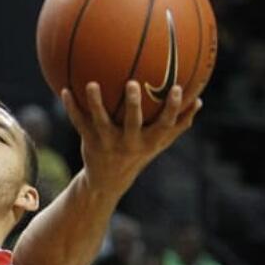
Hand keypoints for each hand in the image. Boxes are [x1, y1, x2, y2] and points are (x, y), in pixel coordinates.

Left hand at [63, 80, 200, 200]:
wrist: (108, 181)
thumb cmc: (139, 153)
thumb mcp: (160, 142)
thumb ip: (179, 123)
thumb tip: (199, 100)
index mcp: (148, 141)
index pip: (164, 124)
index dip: (171, 108)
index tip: (175, 88)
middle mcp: (129, 143)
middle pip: (132, 123)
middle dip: (134, 105)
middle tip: (133, 84)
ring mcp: (107, 143)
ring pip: (100, 121)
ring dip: (96, 103)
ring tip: (91, 84)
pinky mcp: (89, 142)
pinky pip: (79, 123)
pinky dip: (72, 108)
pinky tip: (65, 90)